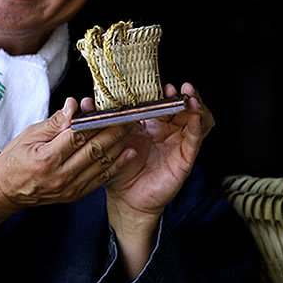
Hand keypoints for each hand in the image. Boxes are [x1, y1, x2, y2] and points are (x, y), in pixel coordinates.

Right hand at [0, 97, 136, 239]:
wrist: (5, 191)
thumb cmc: (14, 160)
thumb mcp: (28, 135)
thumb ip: (54, 122)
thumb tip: (73, 105)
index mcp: (46, 158)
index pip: (78, 136)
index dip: (97, 121)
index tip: (111, 109)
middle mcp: (60, 176)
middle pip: (94, 150)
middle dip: (115, 131)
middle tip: (130, 116)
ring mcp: (69, 188)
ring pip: (101, 164)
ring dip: (119, 146)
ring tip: (132, 130)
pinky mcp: (75, 194)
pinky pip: (100, 179)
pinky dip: (116, 165)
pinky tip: (128, 153)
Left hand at [104, 82, 214, 274]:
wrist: (126, 198)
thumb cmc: (118, 169)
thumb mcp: (108, 142)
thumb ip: (99, 121)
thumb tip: (84, 102)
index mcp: (152, 124)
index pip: (163, 101)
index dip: (164, 91)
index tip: (160, 84)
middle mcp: (168, 130)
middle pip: (183, 106)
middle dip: (182, 94)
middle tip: (177, 88)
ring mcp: (179, 143)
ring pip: (196, 119)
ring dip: (195, 105)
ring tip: (190, 97)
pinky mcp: (185, 158)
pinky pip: (195, 140)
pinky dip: (197, 126)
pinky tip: (195, 117)